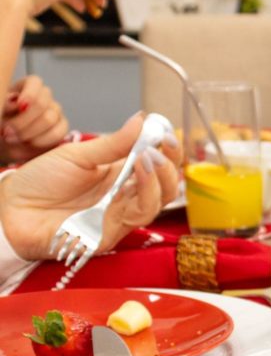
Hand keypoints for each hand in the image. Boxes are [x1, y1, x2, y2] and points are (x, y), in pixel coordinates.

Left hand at [0, 76, 68, 162]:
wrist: (7, 143)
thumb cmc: (2, 124)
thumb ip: (5, 104)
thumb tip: (14, 100)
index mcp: (26, 87)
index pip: (35, 82)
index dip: (29, 94)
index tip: (20, 107)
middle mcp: (44, 97)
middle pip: (42, 103)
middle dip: (23, 120)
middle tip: (7, 131)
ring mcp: (55, 112)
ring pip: (49, 119)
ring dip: (29, 132)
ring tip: (13, 139)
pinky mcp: (62, 128)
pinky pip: (58, 132)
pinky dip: (42, 140)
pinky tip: (30, 143)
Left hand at [0, 112, 181, 260]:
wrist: (11, 207)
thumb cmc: (40, 182)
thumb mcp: (78, 154)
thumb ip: (113, 143)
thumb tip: (141, 121)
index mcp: (120, 177)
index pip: (157, 167)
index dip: (169, 152)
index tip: (167, 133)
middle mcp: (125, 198)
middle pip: (166, 187)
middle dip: (169, 165)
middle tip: (162, 145)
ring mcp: (119, 216)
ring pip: (157, 202)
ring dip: (159, 177)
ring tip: (149, 156)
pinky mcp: (111, 234)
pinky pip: (138, 216)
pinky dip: (144, 192)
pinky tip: (138, 171)